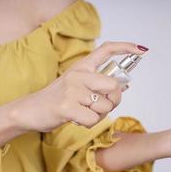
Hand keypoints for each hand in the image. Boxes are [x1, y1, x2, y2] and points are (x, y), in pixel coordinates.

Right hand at [10, 42, 146, 131]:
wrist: (29, 110)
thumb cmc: (57, 99)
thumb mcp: (76, 85)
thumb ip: (98, 84)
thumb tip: (126, 86)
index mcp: (81, 67)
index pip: (106, 49)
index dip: (126, 47)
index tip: (141, 50)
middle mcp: (78, 74)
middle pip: (113, 85)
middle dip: (114, 100)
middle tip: (102, 106)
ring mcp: (72, 90)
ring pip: (104, 106)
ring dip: (99, 115)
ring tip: (84, 113)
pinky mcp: (67, 106)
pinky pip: (93, 119)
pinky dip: (89, 124)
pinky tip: (77, 119)